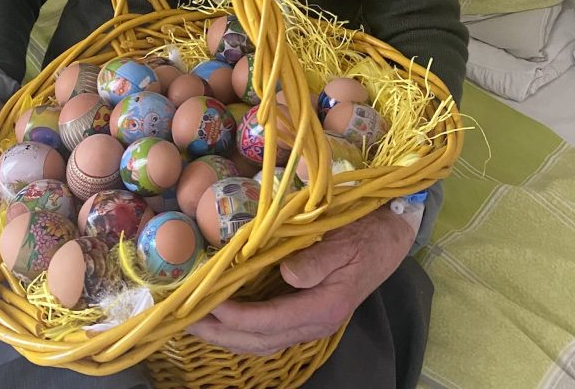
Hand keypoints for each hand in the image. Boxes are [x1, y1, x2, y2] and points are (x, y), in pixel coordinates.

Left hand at [187, 205, 413, 354]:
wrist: (390, 236)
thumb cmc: (367, 234)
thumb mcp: (346, 240)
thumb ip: (318, 259)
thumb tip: (287, 273)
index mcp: (323, 307)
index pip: (269, 322)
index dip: (235, 318)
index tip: (206, 307)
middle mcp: (314, 322)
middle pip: (259, 340)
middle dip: (220, 334)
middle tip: (183, 321)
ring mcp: (309, 320)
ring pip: (261, 340)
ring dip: (226, 335)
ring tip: (194, 322)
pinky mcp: (305, 311)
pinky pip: (268, 330)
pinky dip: (241, 328)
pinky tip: (221, 316)